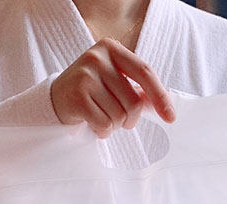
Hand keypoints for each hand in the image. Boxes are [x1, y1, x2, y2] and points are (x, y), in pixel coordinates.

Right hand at [50, 38, 175, 137]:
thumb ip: (138, 89)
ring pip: (120, 116)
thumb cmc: (92, 91)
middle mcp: (98, 57)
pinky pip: (104, 124)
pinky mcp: (77, 96)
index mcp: (112, 48)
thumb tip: (165, 106)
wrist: (56, 98)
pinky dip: (103, 131)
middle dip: (130, 119)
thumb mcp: (115, 81)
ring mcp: (86, 76)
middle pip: (134, 102)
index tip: (170, 117)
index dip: (160, 97)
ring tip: (101, 116)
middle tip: (118, 118)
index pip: (145, 72)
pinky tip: (93, 123)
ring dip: (114, 125)